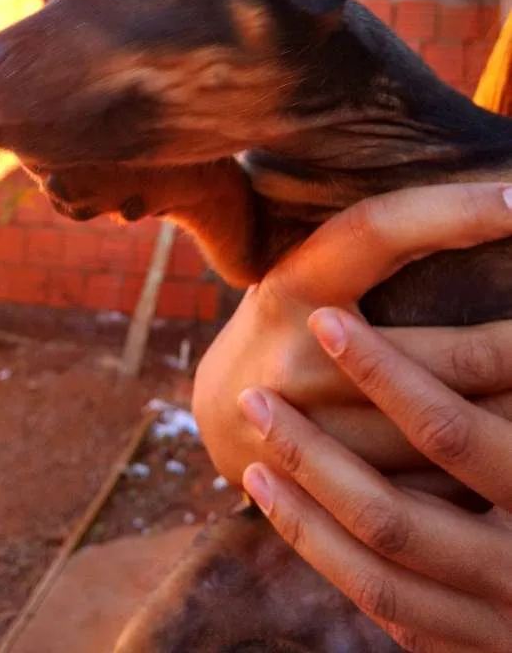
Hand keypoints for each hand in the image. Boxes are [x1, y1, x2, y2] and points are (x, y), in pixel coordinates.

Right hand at [193, 183, 511, 485]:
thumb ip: (371, 252)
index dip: (455, 211)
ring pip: (461, 432)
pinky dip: (486, 470)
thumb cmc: (289, 324)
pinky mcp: (336, 494)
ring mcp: (317, 434)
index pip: (379, 230)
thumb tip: (483, 206)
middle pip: (457, 356)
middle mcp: (299, 357)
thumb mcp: (307, 274)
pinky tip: (508, 450)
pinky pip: (441, 488)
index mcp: (293, 284)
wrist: (219, 417)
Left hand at [238, 309, 511, 652]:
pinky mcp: (477, 652)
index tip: (325, 319)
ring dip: (303, 511)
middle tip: (253, 393)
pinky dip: (329, 559)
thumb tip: (484, 325)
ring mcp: (497, 624)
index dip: (384, 376)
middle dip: (314, 451)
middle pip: (393, 513)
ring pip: (377, 571)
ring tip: (251, 450)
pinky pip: (389, 612)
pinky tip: (286, 508)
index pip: (452, 434)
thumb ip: (500, 378)